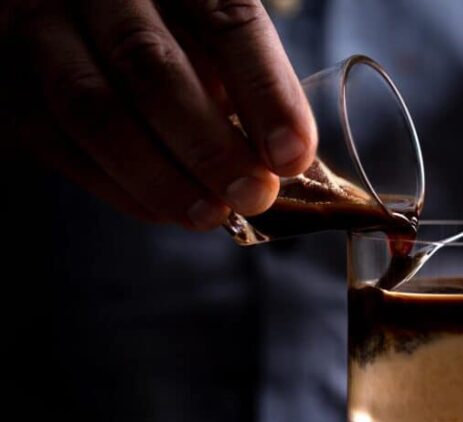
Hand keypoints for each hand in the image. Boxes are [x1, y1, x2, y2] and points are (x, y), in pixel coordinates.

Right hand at [1, 0, 315, 228]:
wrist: (80, 23)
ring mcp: (43, 27)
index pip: (229, 23)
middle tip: (252, 195)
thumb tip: (284, 162)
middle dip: (209, 145)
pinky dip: (122, 187)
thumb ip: (244, 84)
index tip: (292, 156)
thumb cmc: (171, 34)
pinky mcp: (12, 79)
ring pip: (93, 108)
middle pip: (150, 65)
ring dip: (159, 176)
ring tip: (210, 214)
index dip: (266, 93)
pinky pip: (61, 142)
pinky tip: (167, 210)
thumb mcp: (212, 37)